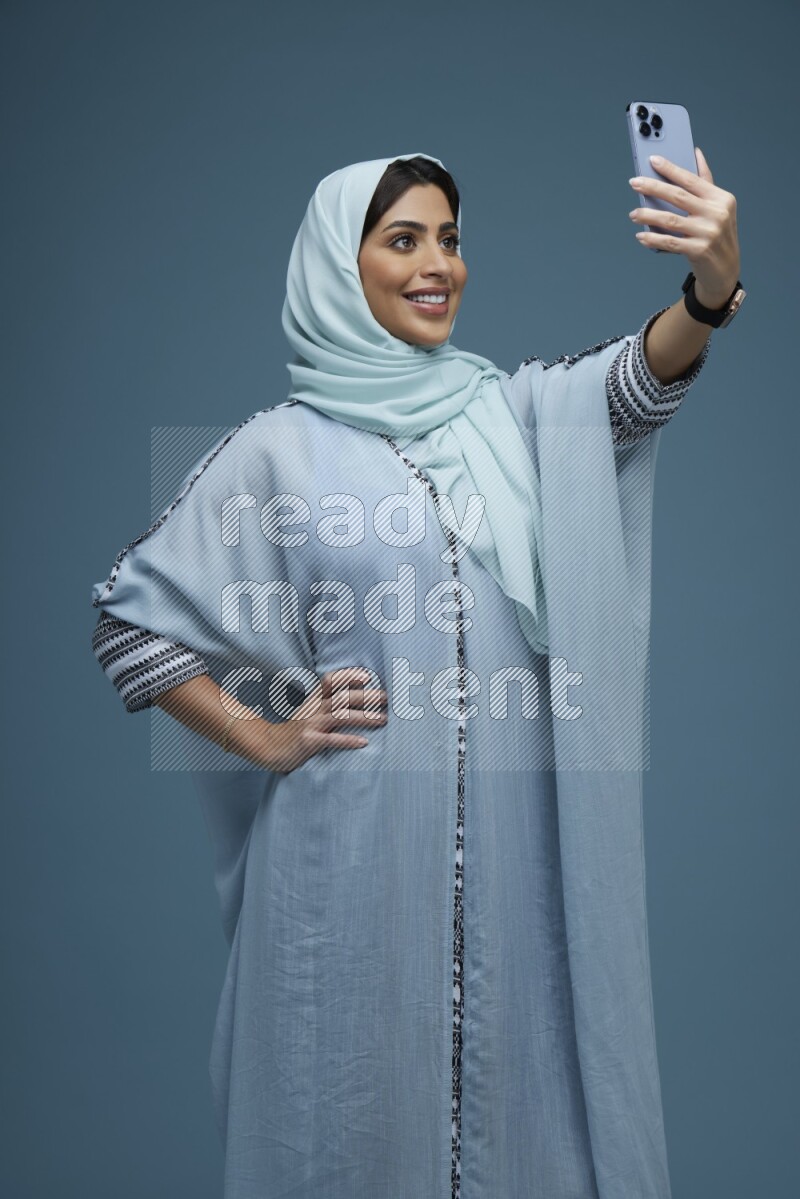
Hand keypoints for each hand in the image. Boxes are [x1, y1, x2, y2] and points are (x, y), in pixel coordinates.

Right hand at [239, 667, 387, 773]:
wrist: (268, 747)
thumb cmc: (294, 731)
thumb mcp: (308, 712)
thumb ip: (326, 703)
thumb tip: (352, 698)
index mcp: (314, 700)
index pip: (330, 681)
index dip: (348, 676)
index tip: (368, 676)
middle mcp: (313, 709)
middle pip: (342, 697)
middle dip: (366, 696)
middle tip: (387, 698)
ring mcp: (310, 724)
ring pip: (340, 716)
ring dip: (364, 717)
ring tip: (383, 720)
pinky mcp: (308, 742)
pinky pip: (331, 740)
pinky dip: (348, 740)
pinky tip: (364, 742)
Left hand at [628, 147, 740, 306]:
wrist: (725, 270)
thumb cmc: (717, 234)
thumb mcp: (718, 207)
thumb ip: (706, 182)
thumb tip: (696, 153)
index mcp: (720, 198)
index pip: (691, 179)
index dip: (670, 169)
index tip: (652, 160)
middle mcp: (716, 213)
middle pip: (678, 196)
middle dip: (653, 187)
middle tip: (634, 182)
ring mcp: (708, 233)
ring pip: (670, 219)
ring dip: (648, 215)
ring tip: (634, 213)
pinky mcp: (699, 250)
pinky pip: (669, 242)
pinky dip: (653, 238)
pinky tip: (641, 235)